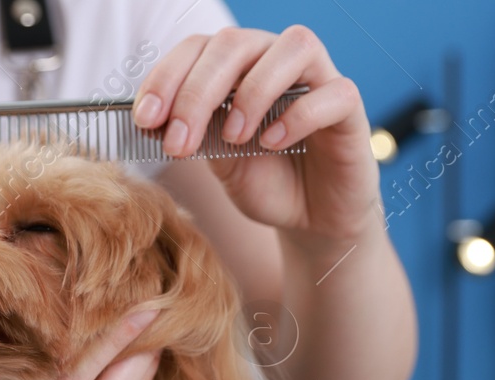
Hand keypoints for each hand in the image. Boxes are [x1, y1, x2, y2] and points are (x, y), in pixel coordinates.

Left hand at [133, 27, 381, 247]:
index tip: (145, 119)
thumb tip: (153, 119)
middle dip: (198, 91)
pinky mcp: (349, 108)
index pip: (199, 47)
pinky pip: (333, 93)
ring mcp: (318, 79)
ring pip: (293, 46)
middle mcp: (277, 60)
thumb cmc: (266, 182)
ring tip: (235, 137)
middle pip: (236, 43)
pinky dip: (299, 115)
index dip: (167, 77)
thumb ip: (195, 135)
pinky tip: (273, 143)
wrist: (310, 220)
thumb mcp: (219, 162)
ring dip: (253, 91)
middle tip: (179, 142)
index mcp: (239, 66)